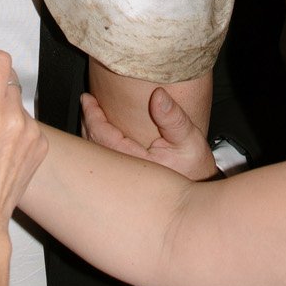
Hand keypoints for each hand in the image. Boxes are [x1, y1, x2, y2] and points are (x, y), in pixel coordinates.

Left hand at [81, 86, 217, 183]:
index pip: (103, 138)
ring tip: (90, 116)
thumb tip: (157, 95)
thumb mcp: (189, 139)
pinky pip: (104, 164)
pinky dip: (97, 147)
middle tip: (86, 103)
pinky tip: (100, 135)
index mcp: (136, 163)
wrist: (199, 190)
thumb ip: (173, 118)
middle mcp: (126, 174)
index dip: (92, 116)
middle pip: (93, 149)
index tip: (88, 99)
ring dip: (90, 136)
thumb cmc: (194, 166)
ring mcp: (123, 179)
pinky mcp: (126, 182)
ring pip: (96, 158)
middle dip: (87, 124)